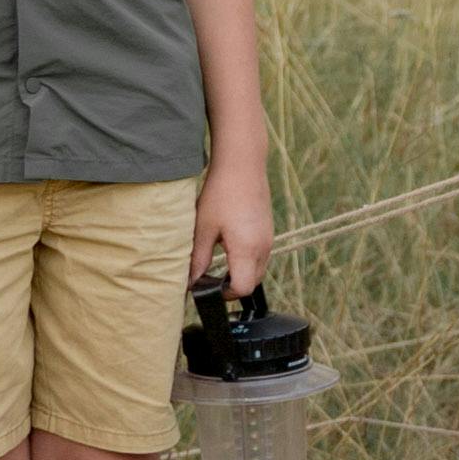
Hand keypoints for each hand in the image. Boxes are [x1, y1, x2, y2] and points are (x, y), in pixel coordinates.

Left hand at [191, 164, 279, 307]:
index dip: (225, 294)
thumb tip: (190, 281)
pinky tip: (230, 242)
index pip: (243, 289)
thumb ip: (198, 259)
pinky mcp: (268, 230)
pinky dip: (247, 259)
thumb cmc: (221, 193)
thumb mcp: (203, 228)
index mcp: (247, 249)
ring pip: (258, 269)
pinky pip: (261, 255)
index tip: (208, 287)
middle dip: (232, 285)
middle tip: (210, 276)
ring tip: (219, 257)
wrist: (242, 165)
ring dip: (241, 271)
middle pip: (253, 283)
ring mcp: (268, 239)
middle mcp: (263, 247)